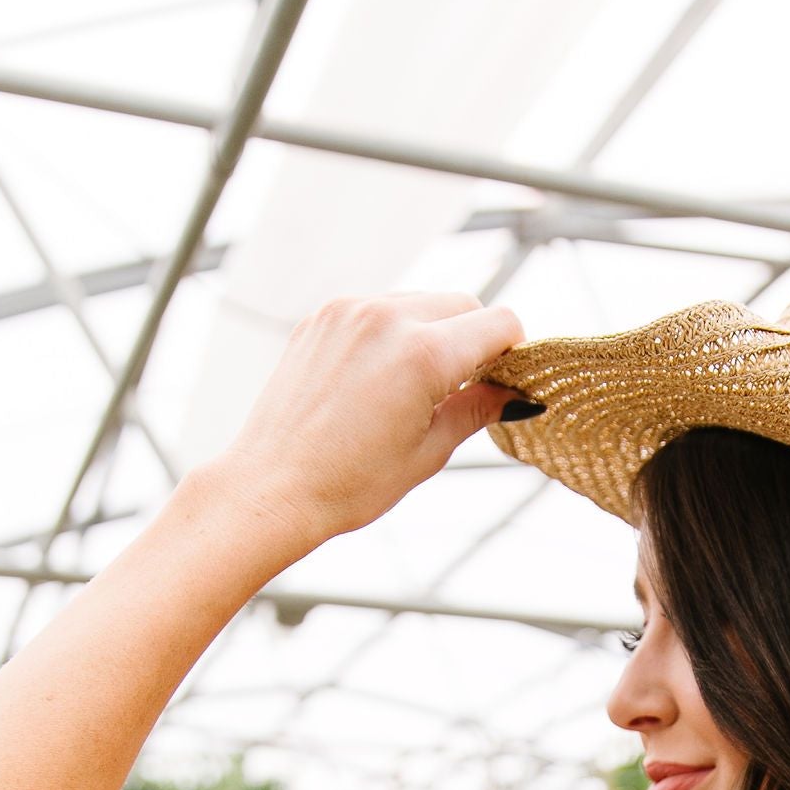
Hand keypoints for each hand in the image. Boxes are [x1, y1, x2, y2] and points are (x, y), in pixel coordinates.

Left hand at [208, 290, 525, 558]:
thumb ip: (477, 409)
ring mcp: (349, 311)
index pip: (499, 322)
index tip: (506, 380)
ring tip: (415, 388)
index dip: (513, 352)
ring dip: (433, 332)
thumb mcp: (429, 452)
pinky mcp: (323, 317)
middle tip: (464, 389)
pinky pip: (377, 309)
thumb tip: (517, 394)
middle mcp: (387, 317)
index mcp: (423, 354)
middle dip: (474, 340)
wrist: (273, 488)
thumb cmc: (350, 483)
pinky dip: (391, 333)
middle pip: (462, 303)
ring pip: (419, 302)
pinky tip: (378, 380)